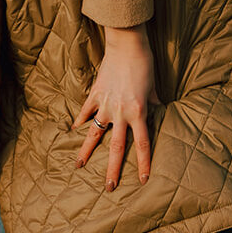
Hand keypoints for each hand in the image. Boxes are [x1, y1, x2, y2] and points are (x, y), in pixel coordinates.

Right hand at [73, 25, 161, 190]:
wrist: (127, 45)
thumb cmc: (145, 64)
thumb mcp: (154, 87)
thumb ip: (153, 103)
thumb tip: (158, 110)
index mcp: (138, 113)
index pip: (142, 145)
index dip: (143, 164)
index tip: (142, 179)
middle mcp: (121, 113)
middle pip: (116, 147)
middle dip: (112, 169)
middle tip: (109, 187)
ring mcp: (105, 104)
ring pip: (94, 133)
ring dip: (86, 151)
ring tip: (78, 166)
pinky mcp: (95, 94)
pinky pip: (86, 111)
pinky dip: (80, 120)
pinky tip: (73, 130)